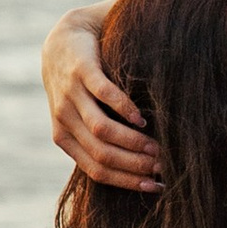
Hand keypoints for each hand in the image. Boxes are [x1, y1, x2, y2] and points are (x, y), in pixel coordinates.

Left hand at [44, 10, 159, 191]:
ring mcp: (70, 95)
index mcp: (65, 137)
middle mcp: (65, 119)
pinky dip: (124, 109)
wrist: (64, 41)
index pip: (98, 171)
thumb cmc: (81, 84)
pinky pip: (104, 95)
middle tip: (162, 166)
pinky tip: (142, 118)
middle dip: (135, 165)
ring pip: (102, 130)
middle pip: (102, 154)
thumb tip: (139, 171)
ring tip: (156, 146)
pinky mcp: (81, 71)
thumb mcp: (82, 116)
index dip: (128, 182)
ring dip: (132, 142)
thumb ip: (99, 141)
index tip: (156, 186)